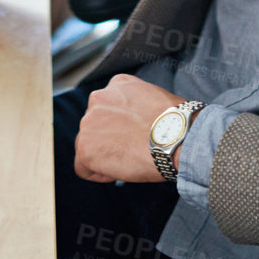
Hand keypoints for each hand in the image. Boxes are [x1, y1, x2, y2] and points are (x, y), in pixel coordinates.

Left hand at [74, 75, 194, 183]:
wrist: (175, 138)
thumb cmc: (174, 124)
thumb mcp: (153, 98)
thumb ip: (134, 105)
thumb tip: (133, 122)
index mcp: (116, 84)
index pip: (107, 107)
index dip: (119, 126)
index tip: (132, 136)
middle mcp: (98, 98)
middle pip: (94, 126)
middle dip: (108, 139)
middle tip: (130, 150)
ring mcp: (89, 122)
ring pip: (87, 145)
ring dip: (103, 155)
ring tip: (127, 160)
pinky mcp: (85, 147)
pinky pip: (83, 168)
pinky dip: (98, 174)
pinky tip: (117, 172)